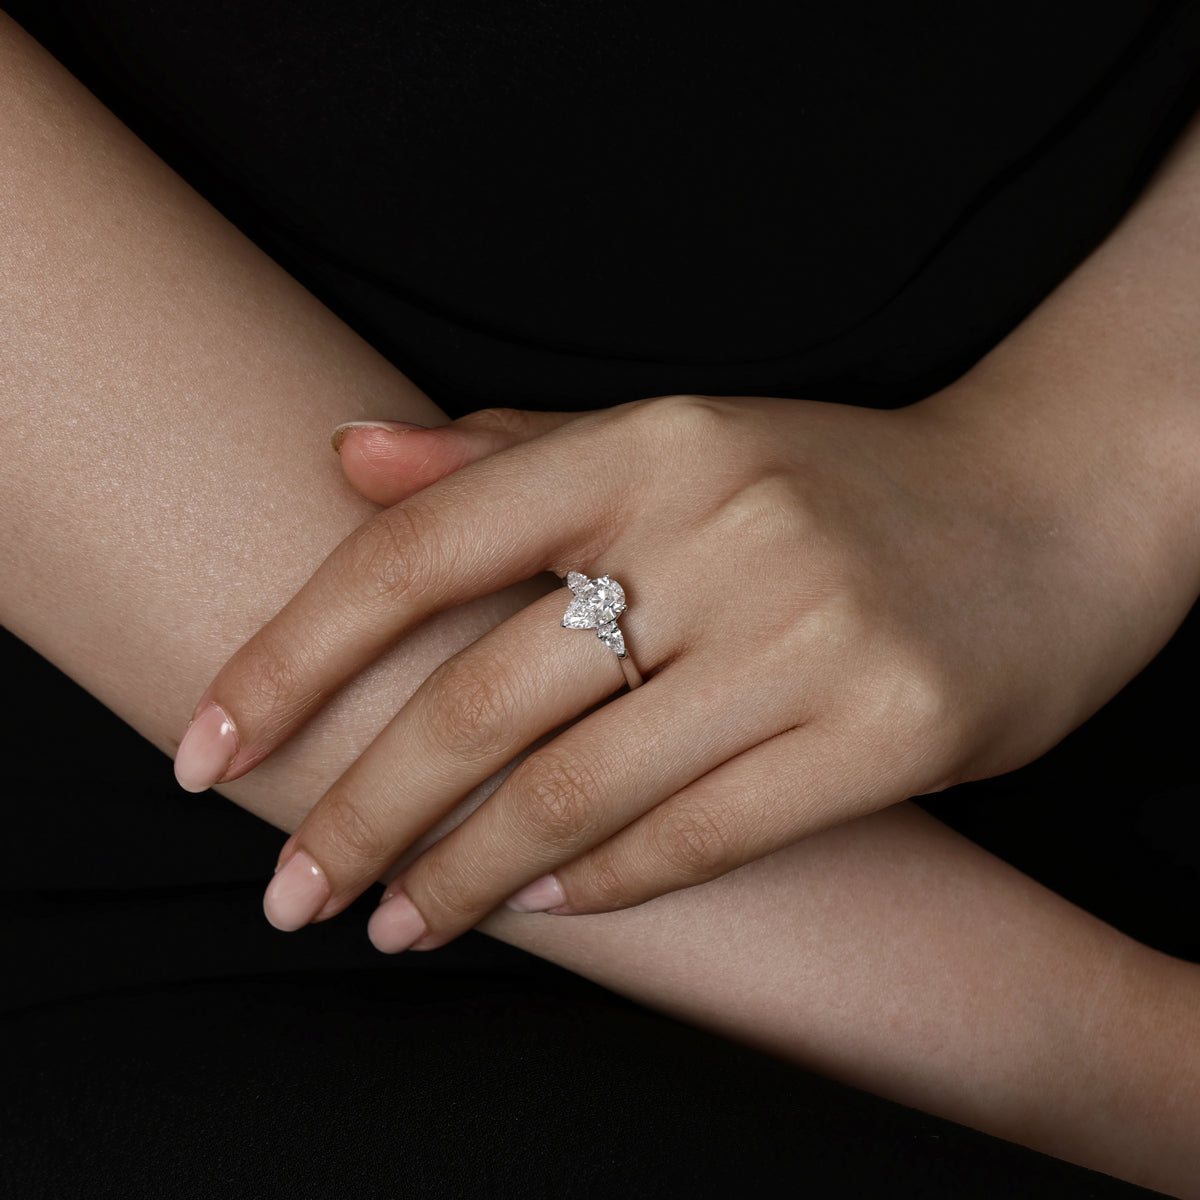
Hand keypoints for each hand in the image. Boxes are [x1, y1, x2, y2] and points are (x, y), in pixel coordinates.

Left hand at [175, 383, 1188, 950]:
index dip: (292, 655)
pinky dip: (604, 883)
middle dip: (359, 809)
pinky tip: (544, 907)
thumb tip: (348, 458)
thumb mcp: (677, 441)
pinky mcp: (889, 730)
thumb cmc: (833, 482)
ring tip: (393, 922)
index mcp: (649, 441)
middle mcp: (722, 526)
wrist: (1045, 507)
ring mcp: (810, 631)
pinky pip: (703, 832)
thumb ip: (509, 457)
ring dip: (464, 874)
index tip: (209, 747)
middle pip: (479, 695)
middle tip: (291, 887)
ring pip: (578, 788)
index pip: (420, 550)